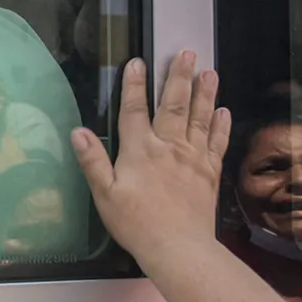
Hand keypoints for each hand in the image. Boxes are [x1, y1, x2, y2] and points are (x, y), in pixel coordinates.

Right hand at [72, 53, 230, 261]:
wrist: (178, 247)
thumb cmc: (137, 224)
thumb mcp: (104, 194)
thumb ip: (92, 161)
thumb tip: (78, 132)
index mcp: (140, 150)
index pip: (134, 110)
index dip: (134, 85)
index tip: (137, 62)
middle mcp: (169, 147)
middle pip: (174, 105)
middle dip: (179, 77)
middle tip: (187, 53)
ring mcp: (193, 158)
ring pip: (200, 118)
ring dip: (205, 93)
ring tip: (209, 71)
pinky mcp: (209, 173)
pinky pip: (217, 143)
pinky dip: (221, 126)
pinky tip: (224, 112)